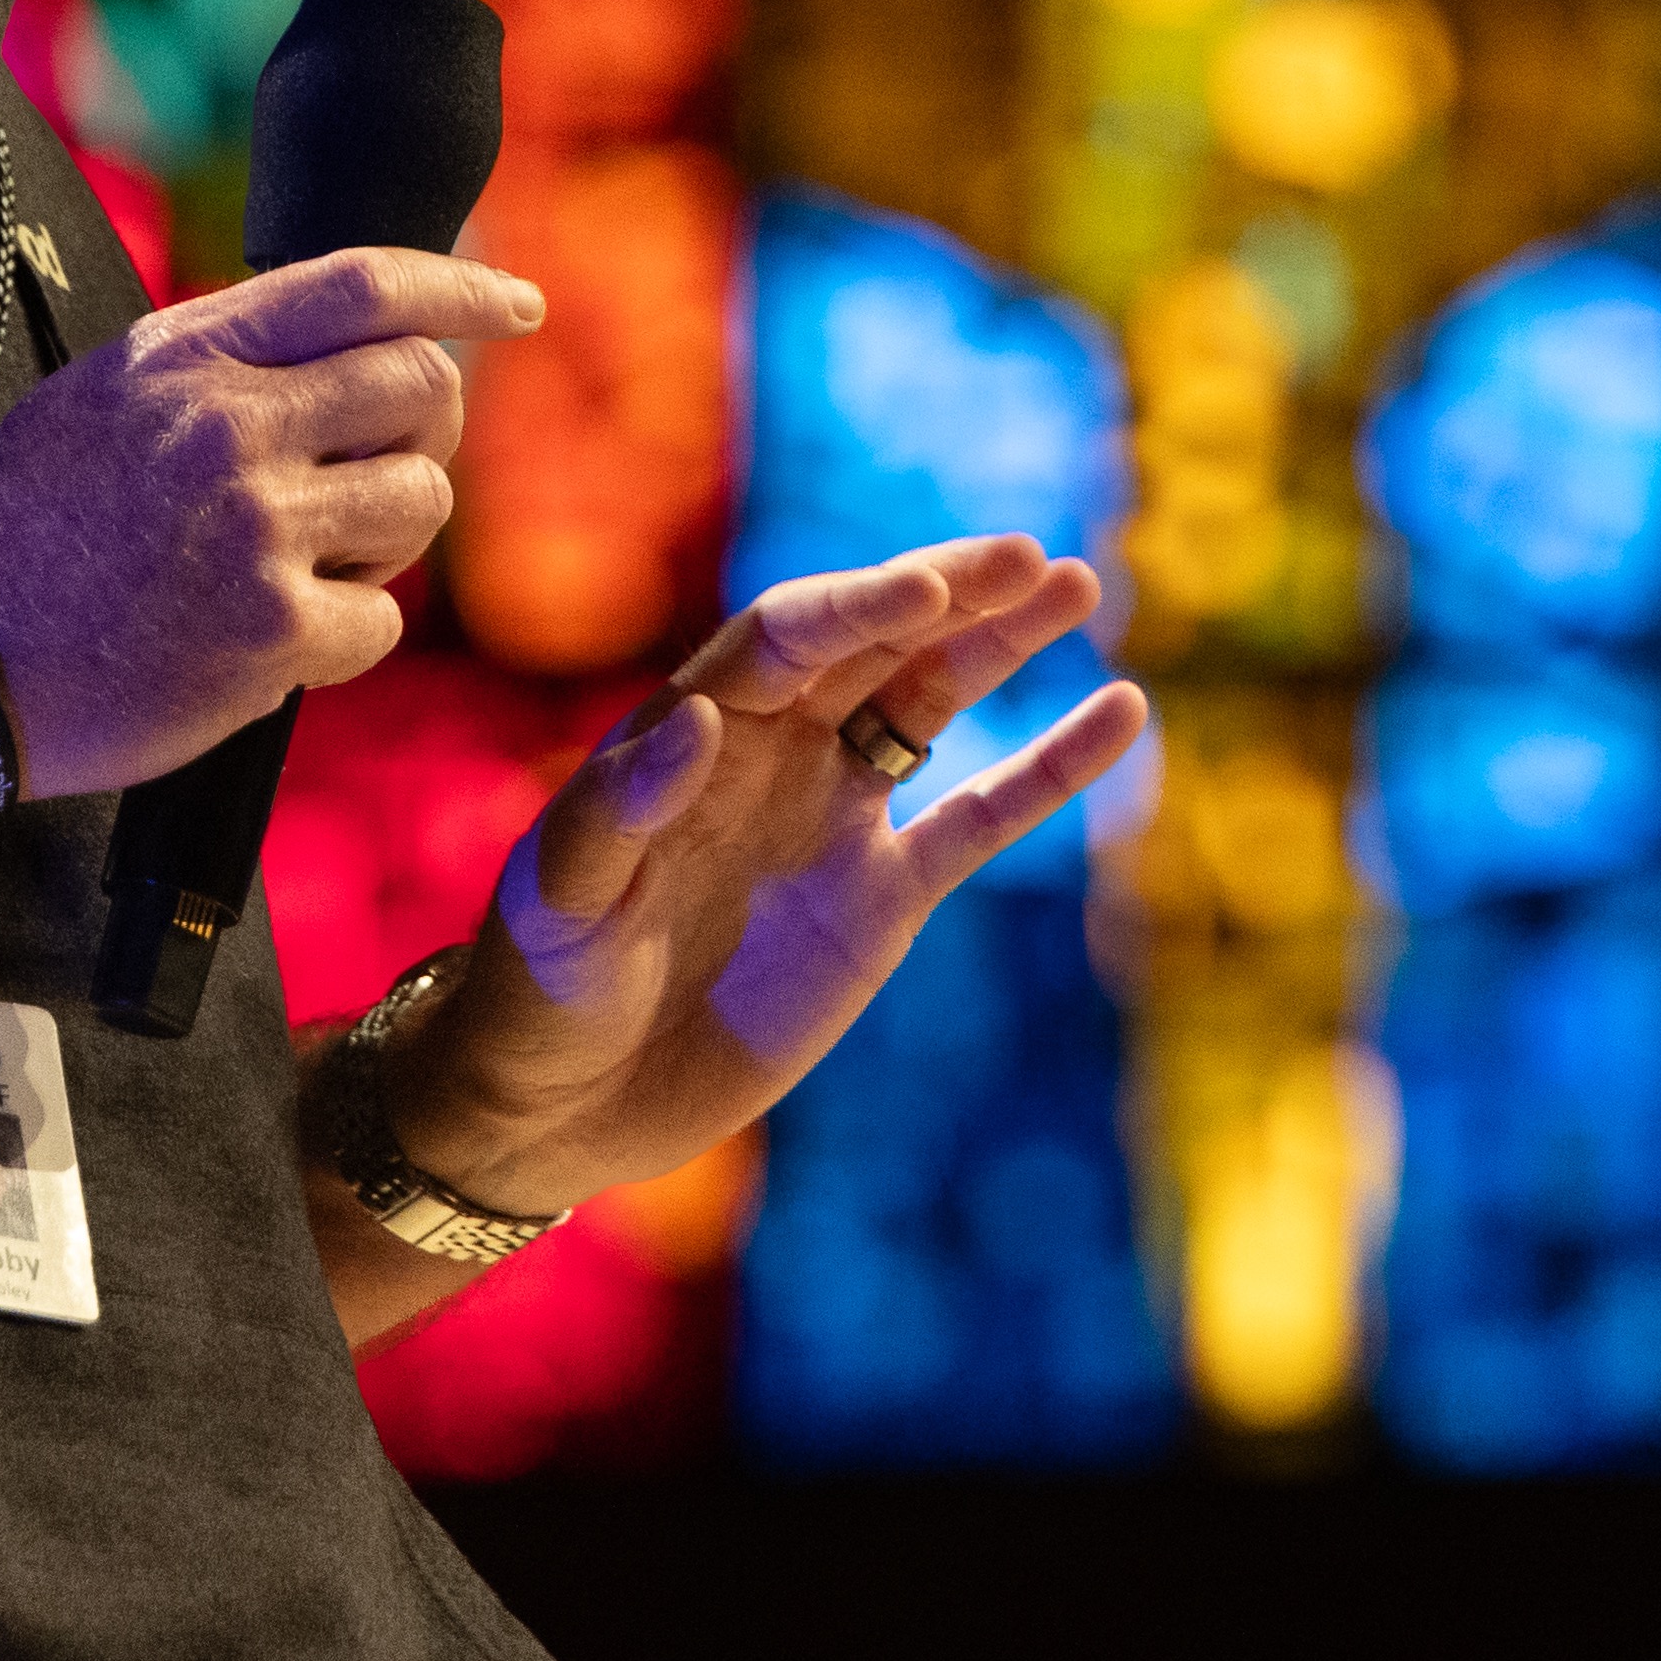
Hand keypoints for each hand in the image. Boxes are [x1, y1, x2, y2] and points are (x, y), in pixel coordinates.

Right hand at [0, 247, 542, 800]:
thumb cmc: (29, 531)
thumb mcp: (108, 396)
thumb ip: (223, 361)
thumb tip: (353, 346)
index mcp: (187, 356)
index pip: (362, 285)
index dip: (459, 288)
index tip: (517, 304)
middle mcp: (228, 425)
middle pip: (423, 389)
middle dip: (426, 433)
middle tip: (379, 474)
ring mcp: (255, 527)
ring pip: (422, 502)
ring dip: (388, 536)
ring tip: (309, 559)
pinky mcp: (269, 631)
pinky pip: (381, 619)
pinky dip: (345, 634)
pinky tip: (274, 638)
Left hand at [383, 537, 1146, 1215]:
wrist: (571, 1102)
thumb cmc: (540, 990)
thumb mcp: (561, 902)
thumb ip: (617, 813)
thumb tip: (698, 720)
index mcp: (691, 731)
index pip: (787, 640)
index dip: (858, 609)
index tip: (930, 591)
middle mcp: (770, 752)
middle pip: (872, 643)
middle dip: (949, 595)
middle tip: (1032, 558)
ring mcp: (833, 818)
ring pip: (929, 703)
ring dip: (998, 645)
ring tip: (1074, 584)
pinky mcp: (882, 898)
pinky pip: (979, 816)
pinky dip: (1048, 770)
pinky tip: (1120, 712)